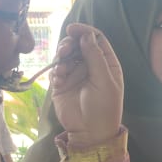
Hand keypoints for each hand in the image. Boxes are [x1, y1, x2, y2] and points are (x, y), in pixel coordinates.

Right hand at [48, 24, 122, 145]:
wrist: (90, 132)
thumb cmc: (104, 108)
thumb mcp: (104, 81)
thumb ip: (95, 57)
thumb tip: (86, 35)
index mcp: (106, 64)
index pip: (96, 39)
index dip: (85, 31)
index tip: (73, 29)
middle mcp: (90, 66)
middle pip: (78, 44)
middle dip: (69, 43)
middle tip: (65, 50)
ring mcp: (75, 75)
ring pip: (65, 55)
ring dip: (61, 57)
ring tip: (62, 68)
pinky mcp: (61, 84)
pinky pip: (55, 70)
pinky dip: (55, 72)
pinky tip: (58, 80)